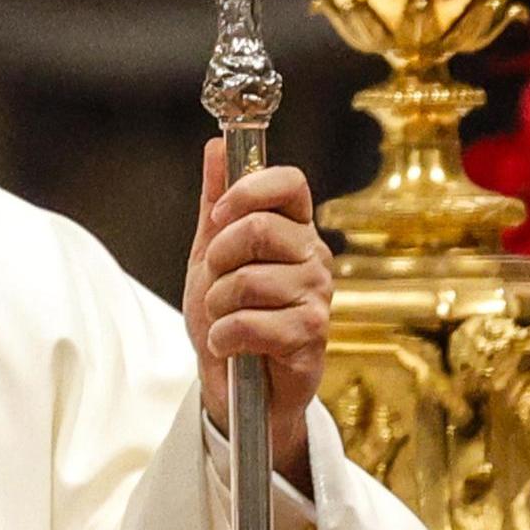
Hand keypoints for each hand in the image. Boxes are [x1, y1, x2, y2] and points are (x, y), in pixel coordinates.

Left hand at [184, 139, 333, 488]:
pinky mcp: (312, 337)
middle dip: (219, 258)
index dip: (249, 190)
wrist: (234, 383)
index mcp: (293, 229)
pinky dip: (225, 337)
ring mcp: (318, 297)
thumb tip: (216, 146)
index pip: (290, 181)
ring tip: (226, 320)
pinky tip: (231, 345)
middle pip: (259, 228)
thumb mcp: (210, 254)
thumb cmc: (228, 314)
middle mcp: (314, 257)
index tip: (219, 214)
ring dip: (218, 305)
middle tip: (216, 282)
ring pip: (248, 280)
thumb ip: (215, 202)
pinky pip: (251, 323)